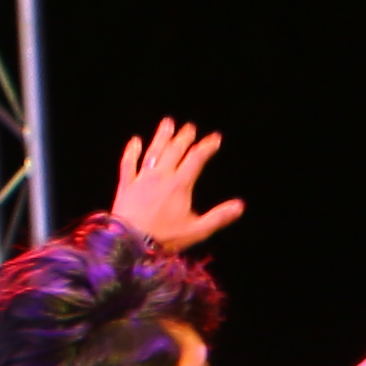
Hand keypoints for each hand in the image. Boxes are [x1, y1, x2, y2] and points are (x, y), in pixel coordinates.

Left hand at [108, 116, 242, 252]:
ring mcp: (142, 178)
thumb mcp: (197, 230)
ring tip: (168, 123)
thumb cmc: (165, 237)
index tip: (215, 138)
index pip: (196, 159)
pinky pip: (128, 163)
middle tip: (190, 127)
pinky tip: (135, 140)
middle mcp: (161, 176)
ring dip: (161, 136)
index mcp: (180, 185)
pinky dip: (131, 151)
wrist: (129, 242)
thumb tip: (240, 205)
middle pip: (174, 150)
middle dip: (184, 137)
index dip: (207, 147)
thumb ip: (219, 217)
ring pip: (153, 152)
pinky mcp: (126, 185)